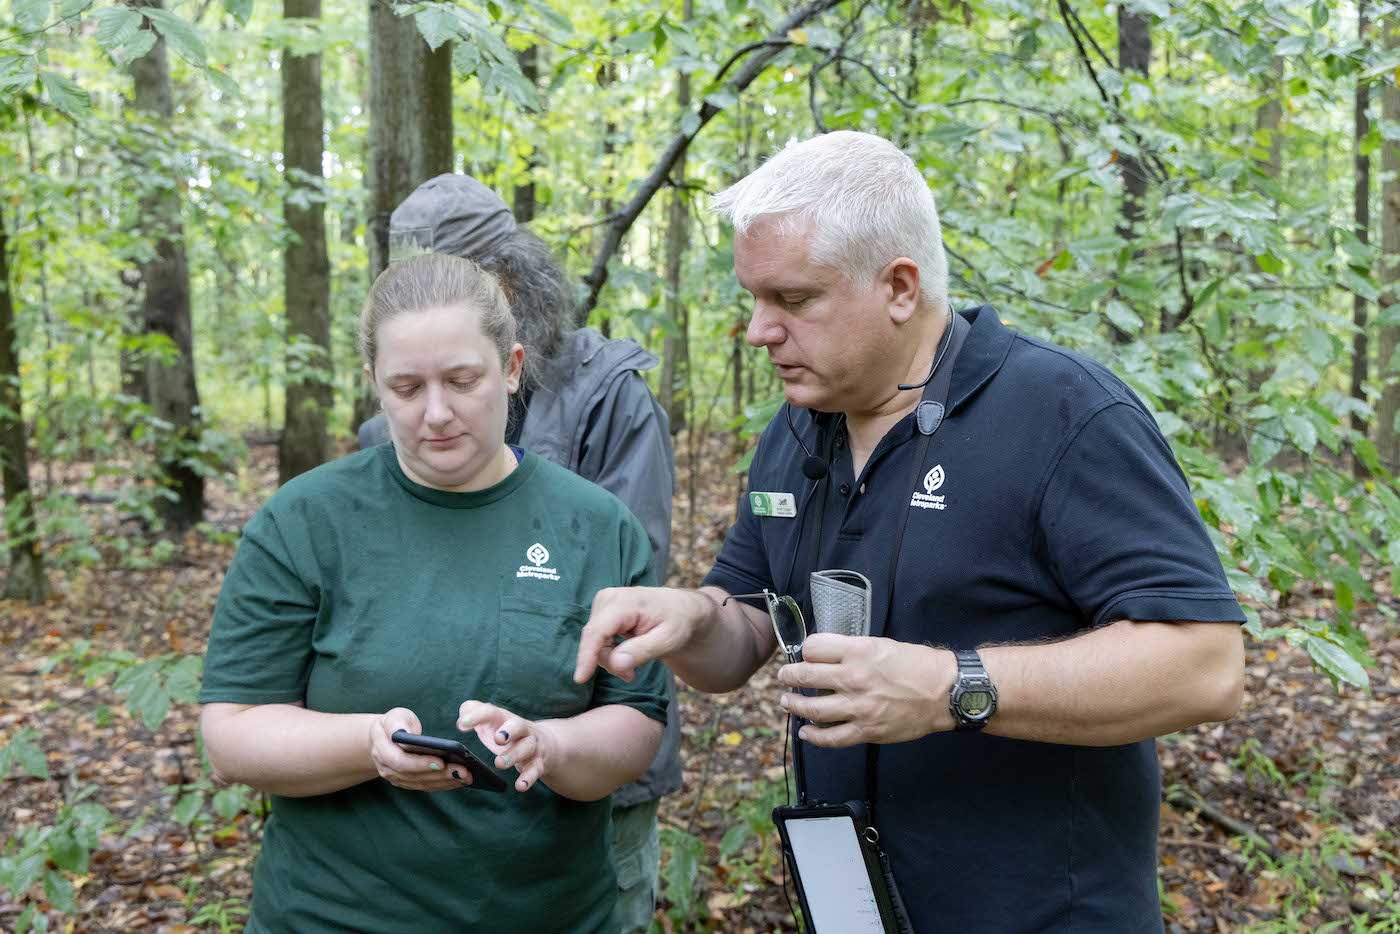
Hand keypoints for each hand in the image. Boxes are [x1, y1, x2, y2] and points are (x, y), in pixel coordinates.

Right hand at [369, 707, 473, 790]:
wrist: (383, 737)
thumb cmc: (395, 723)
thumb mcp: (395, 717)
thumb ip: (398, 724)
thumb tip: (408, 735)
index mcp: (381, 750)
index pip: (400, 761)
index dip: (420, 763)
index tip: (441, 761)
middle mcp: (387, 768)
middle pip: (414, 776)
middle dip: (440, 774)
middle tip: (463, 771)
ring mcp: (396, 778)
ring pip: (421, 783)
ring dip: (445, 781)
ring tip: (466, 776)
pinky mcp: (407, 782)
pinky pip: (425, 786)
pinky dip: (443, 784)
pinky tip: (459, 780)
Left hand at [457, 701, 557, 792]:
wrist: (544, 742)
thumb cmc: (507, 731)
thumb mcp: (491, 721)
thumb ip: (473, 713)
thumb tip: (461, 722)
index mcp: (505, 718)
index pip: (492, 712)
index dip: (477, 716)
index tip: (463, 724)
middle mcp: (521, 729)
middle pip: (518, 725)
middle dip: (509, 731)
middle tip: (498, 739)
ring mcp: (531, 746)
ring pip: (527, 748)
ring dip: (514, 755)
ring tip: (499, 763)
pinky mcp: (538, 763)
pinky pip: (535, 770)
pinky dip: (528, 778)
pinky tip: (520, 786)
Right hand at [574, 586, 713, 682]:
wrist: (681, 610)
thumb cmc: (678, 623)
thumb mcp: (668, 640)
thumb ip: (642, 651)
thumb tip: (617, 663)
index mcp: (625, 602)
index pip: (598, 631)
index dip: (587, 655)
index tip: (580, 679)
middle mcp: (608, 598)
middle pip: (595, 641)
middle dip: (610, 663)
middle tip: (631, 675)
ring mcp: (603, 603)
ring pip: (594, 643)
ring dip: (611, 659)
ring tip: (634, 664)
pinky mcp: (601, 611)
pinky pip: (596, 640)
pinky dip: (610, 652)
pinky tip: (627, 653)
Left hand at [777, 634, 955, 746]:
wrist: (945, 692)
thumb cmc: (919, 665)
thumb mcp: (882, 644)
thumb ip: (854, 650)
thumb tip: (829, 656)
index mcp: (858, 651)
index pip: (813, 647)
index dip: (805, 649)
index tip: (805, 653)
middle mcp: (853, 678)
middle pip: (805, 675)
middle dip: (789, 675)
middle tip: (784, 675)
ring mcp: (858, 707)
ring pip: (811, 708)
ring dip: (793, 704)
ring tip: (787, 701)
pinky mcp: (866, 730)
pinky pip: (831, 737)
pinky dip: (814, 736)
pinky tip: (805, 731)